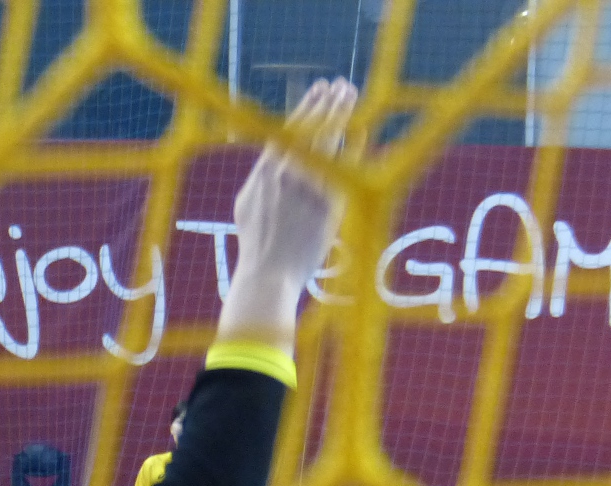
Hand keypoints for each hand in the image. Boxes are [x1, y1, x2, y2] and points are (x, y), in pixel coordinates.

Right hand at [229, 79, 355, 293]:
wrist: (268, 274)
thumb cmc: (256, 246)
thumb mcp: (248, 207)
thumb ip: (262, 181)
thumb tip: (271, 164)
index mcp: (263, 173)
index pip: (288, 130)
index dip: (307, 107)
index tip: (320, 90)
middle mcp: (285, 174)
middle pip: (310, 128)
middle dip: (327, 103)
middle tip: (342, 85)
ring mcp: (307, 187)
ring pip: (327, 140)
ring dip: (340, 114)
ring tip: (351, 95)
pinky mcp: (326, 203)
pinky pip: (344, 167)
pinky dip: (353, 147)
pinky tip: (361, 131)